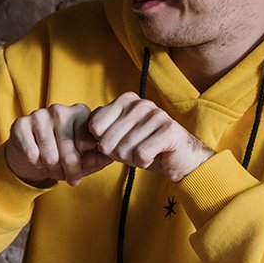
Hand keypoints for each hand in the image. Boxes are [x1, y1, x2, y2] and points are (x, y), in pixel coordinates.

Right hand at [5, 103, 113, 186]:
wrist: (31, 152)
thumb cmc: (63, 153)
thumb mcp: (84, 157)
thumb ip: (98, 158)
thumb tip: (104, 159)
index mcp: (81, 112)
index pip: (87, 144)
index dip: (84, 164)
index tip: (81, 170)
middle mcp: (60, 110)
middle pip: (69, 153)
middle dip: (68, 171)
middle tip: (66, 176)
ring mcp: (40, 115)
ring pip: (50, 156)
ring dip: (51, 169)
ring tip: (51, 167)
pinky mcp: (21, 124)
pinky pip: (32, 153)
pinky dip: (35, 163)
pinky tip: (36, 159)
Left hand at [87, 92, 212, 182]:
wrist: (179, 159)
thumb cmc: (143, 147)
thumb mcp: (117, 137)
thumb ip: (99, 132)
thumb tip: (84, 138)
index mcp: (125, 100)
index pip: (94, 126)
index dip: (101, 143)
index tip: (117, 143)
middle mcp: (140, 103)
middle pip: (106, 140)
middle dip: (116, 154)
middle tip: (132, 152)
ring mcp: (156, 114)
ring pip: (123, 149)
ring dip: (131, 159)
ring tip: (143, 153)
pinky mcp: (169, 129)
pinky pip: (141, 154)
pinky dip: (143, 162)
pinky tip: (152, 157)